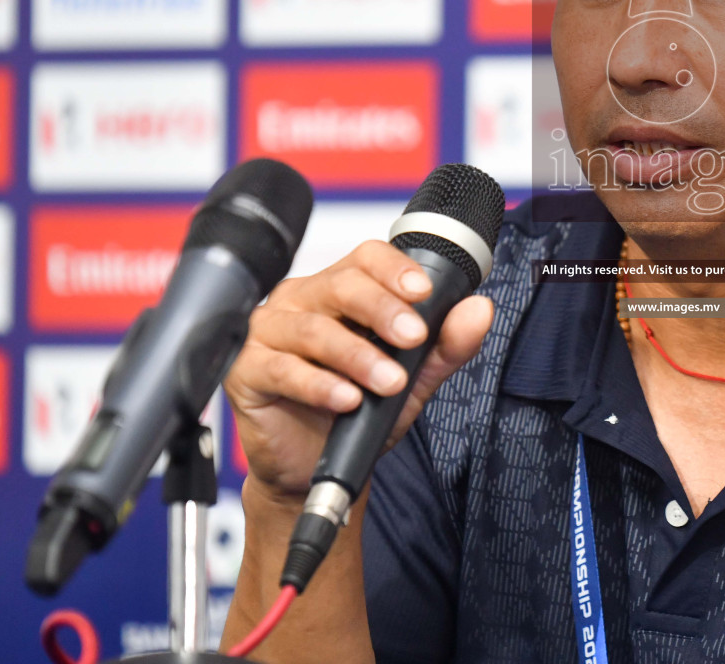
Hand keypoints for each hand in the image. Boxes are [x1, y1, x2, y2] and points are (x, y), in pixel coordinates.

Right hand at [224, 240, 493, 497]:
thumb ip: (445, 345)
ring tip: (388, 382)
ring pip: (314, 330)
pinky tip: (346, 399)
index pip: (366, 258)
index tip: (423, 292)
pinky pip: (282, 369)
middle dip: (382, 310)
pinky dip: (319, 385)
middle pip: (341, 286)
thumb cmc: (358, 412)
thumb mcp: (413, 379)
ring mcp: (269, 332)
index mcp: (339, 290)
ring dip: (358, 356)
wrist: (314, 465)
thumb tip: (479, 309)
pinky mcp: (245, 370)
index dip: (395, 269)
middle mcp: (301, 301)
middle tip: (412, 337)